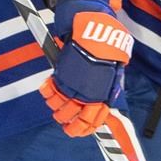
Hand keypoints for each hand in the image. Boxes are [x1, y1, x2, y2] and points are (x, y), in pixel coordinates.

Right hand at [40, 0, 131, 136]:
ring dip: (54, 107)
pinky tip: (48, 89)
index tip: (74, 130)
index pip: (91, 122)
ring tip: (55, 103)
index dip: (81, 129)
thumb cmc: (107, 50)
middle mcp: (86, 95)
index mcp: (101, 97)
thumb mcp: (114, 73)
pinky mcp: (61, 76)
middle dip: (64, 121)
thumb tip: (105, 105)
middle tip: (62, 118)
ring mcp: (72, 86)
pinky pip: (48, 92)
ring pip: (57, 107)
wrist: (95, 30)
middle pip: (70, 119)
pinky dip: (46, 92)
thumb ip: (108, 90)